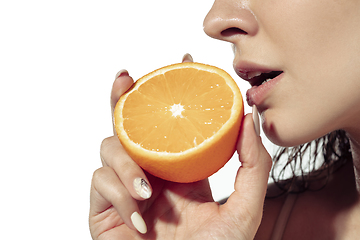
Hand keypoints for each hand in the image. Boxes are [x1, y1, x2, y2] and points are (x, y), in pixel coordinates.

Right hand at [89, 54, 271, 238]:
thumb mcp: (244, 209)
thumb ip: (254, 166)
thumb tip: (248, 119)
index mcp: (180, 168)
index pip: (173, 123)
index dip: (173, 92)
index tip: (183, 63)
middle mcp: (151, 171)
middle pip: (131, 122)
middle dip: (124, 97)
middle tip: (127, 78)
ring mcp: (126, 187)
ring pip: (110, 148)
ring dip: (125, 162)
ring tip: (146, 188)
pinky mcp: (104, 207)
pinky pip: (101, 185)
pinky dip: (119, 196)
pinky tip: (140, 219)